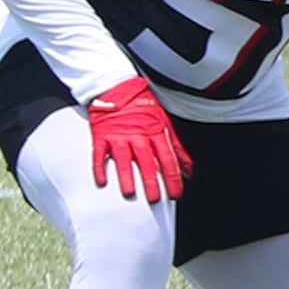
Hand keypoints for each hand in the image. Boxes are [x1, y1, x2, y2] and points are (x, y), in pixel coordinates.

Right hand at [79, 78, 187, 203]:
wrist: (118, 89)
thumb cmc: (144, 107)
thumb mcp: (166, 124)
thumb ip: (177, 148)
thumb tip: (189, 169)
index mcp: (156, 133)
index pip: (168, 160)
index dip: (173, 178)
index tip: (176, 194)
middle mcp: (138, 136)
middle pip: (148, 162)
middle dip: (152, 182)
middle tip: (155, 199)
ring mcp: (119, 136)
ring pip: (124, 160)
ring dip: (127, 178)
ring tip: (129, 193)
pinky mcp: (101, 136)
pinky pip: (100, 154)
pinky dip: (100, 168)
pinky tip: (102, 181)